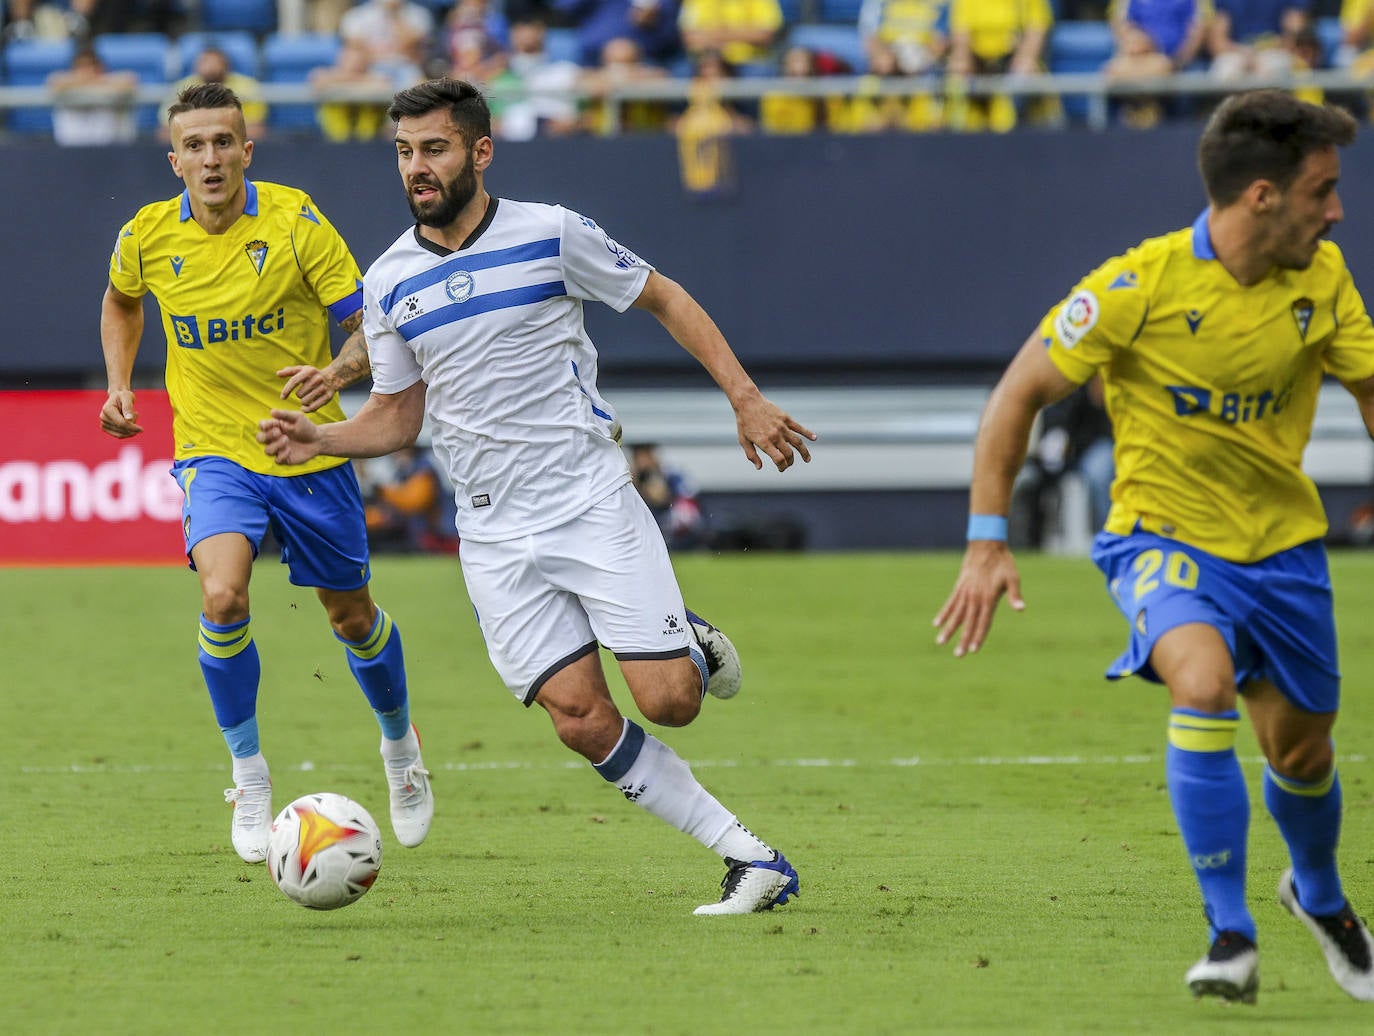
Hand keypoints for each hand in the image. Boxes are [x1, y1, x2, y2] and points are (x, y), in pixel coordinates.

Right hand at [99, 389, 142, 438]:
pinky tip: (129, 420)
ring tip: (132, 415)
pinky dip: (127, 431)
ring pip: (121, 434)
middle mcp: (103, 418)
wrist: (118, 397)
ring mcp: (103, 424)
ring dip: (131, 428)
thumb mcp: (127, 397)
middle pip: (122, 430)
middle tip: (136, 414)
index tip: (142, 429)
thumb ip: (128, 408)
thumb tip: (129, 419)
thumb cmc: (124, 396)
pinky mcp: (106, 428)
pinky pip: (120, 435)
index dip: (132, 427)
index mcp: (107, 410)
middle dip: (132, 426)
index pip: (121, 423)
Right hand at [257, 409, 323, 464]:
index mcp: (274, 427)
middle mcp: (273, 438)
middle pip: (260, 438)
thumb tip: (272, 411)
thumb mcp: (298, 417)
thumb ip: (285, 414)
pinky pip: (277, 460)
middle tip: (278, 432)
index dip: (264, 425)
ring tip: (286, 439)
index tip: (272, 424)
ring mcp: (278, 449)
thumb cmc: (306, 427)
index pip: (262, 426)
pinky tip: (290, 450)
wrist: (318, 440)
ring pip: (267, 451)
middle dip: (267, 435)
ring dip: (275, 445)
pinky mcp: (284, 459)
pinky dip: (282, 455)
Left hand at [277, 365, 335, 413]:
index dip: (286, 390)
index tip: (282, 397)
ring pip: (305, 401)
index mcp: (309, 371)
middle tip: (302, 393)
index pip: (294, 381)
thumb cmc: (312, 374)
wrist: (333, 377)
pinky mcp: (328, 396)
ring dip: (303, 402)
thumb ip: (289, 371)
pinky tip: (304, 408)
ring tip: (306, 398)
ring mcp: (323, 388)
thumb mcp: (302, 370)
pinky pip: (314, 407)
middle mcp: (317, 379)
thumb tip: (278, 373)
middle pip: (299, 393)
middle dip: (299, 395)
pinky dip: (307, 409)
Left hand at [734, 393, 816, 471]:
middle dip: (790, 462)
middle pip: (789, 453)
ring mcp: (782, 427)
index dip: (782, 467)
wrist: (748, 402)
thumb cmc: (744, 422)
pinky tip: (814, 438)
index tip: (781, 469)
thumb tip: (759, 467)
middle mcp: (775, 435)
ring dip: (804, 452)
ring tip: (807, 459)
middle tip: (789, 463)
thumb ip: (751, 455)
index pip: (779, 459)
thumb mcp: (743, 441)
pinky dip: (808, 433)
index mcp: (764, 442)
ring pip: (797, 442)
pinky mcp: (786, 418)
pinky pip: (799, 428)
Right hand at [932, 540, 1024, 657]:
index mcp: (988, 598)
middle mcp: (975, 597)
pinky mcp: (959, 587)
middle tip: (958, 655)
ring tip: (940, 643)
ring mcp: (965, 592)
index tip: (973, 650)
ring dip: (948, 629)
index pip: (983, 622)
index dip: (978, 636)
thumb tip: (1021, 609)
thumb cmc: (1003, 562)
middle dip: (962, 639)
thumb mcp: (1013, 578)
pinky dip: (944, 613)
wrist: (986, 545)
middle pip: (968, 622)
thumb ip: (1015, 595)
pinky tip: (936, 624)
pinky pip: (950, 603)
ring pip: (956, 615)